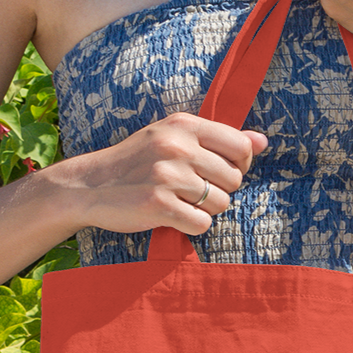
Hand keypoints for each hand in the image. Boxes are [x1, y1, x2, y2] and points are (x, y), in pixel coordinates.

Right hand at [63, 110, 267, 235]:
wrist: (89, 185)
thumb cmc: (136, 163)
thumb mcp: (173, 138)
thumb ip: (218, 139)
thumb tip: (263, 141)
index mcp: (184, 125)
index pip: (241, 146)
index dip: (239, 165)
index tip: (219, 172)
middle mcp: (177, 146)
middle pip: (234, 179)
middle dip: (219, 191)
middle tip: (192, 192)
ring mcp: (168, 176)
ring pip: (220, 204)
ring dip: (205, 210)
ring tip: (179, 203)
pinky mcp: (159, 205)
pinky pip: (202, 224)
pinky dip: (191, 227)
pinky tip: (172, 217)